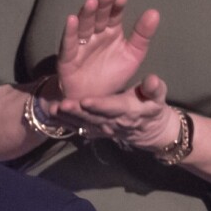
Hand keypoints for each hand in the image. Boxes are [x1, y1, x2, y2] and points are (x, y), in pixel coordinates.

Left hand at [51, 74, 180, 149]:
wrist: (149, 130)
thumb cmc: (152, 106)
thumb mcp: (159, 97)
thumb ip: (154, 89)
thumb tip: (152, 80)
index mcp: (128, 111)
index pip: (113, 107)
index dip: (100, 105)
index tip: (86, 100)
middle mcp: (113, 122)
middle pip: (92, 117)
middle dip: (77, 112)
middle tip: (62, 104)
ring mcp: (102, 128)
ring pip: (83, 123)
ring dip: (67, 118)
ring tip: (53, 109)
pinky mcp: (95, 130)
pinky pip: (78, 127)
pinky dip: (65, 123)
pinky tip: (51, 115)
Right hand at [57, 0, 159, 99]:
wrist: (93, 100)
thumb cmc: (112, 75)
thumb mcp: (132, 56)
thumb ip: (142, 35)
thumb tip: (154, 12)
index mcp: (111, 32)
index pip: (114, 15)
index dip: (117, 6)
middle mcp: (95, 34)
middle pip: (98, 16)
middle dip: (102, 5)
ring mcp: (80, 44)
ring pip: (83, 26)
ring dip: (86, 13)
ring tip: (91, 2)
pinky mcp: (68, 57)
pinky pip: (68, 43)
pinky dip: (69, 31)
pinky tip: (71, 19)